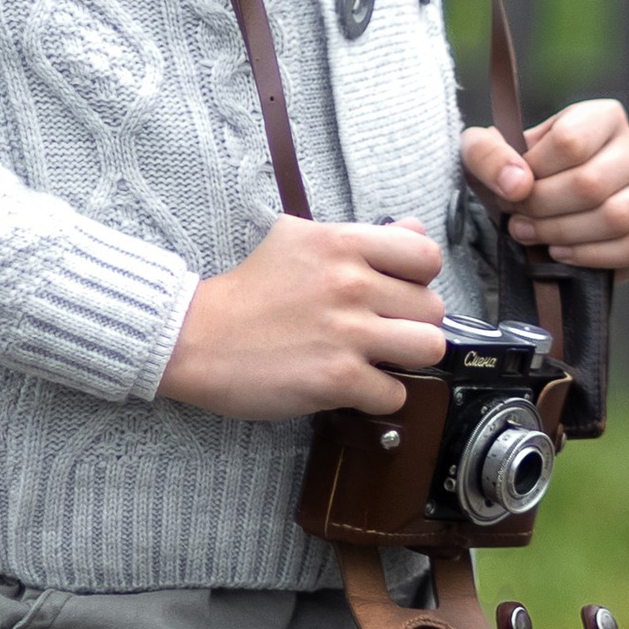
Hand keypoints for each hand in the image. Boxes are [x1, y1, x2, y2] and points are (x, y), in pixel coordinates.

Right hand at [157, 215, 446, 419]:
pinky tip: (352, 387)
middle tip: (383, 332)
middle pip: (433, 308)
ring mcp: (346, 332)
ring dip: (407, 360)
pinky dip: (377, 397)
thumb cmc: (249, 290)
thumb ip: (362, 236)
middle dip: (412, 324)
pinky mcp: (336, 378)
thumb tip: (416, 231)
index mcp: (343, 243)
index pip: (426, 255)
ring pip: (428, 348)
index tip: (398, 293)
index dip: (420, 279)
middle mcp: (350, 283)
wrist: (196, 337)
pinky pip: (394, 394)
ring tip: (378, 360)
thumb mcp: (300, 239)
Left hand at [461, 98, 628, 279]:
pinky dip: (596, 257)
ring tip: (538, 238)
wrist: (549, 213)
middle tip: (519, 224)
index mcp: (605, 116)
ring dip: (565, 235)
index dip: (534, 173)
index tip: (513, 191)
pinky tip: (567, 254)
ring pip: (616, 217)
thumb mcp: (489, 154)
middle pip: (591, 183)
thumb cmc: (521, 175)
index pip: (571, 141)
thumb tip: (517, 183)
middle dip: (544, 210)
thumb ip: (488, 155)